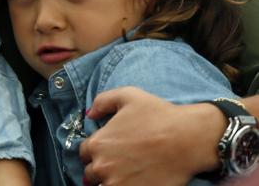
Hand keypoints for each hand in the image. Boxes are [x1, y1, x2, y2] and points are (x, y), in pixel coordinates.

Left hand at [81, 87, 224, 185]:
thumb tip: (90, 114)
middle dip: (100, 168)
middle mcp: (103, 167)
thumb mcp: (127, 95)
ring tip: (123, 174)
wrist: (187, 139)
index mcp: (98, 143)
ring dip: (109, 181)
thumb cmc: (158, 114)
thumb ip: (102, 101)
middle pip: (90, 175)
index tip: (106, 149)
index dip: (94, 150)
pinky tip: (133, 181)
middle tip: (116, 163)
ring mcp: (118, 185)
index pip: (84, 153)